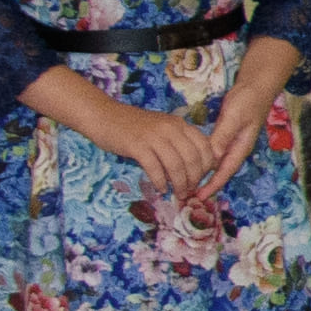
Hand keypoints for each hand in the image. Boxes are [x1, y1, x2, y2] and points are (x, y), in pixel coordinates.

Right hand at [74, 96, 217, 206]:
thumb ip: (178, 142)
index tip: (202, 178)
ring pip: (176, 165)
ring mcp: (154, 137)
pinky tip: (161, 189)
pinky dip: (161, 182)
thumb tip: (194, 168)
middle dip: (195, 179)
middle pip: (192, 158)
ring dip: (180, 184)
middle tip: (190, 191)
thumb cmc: (134, 126)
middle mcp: (170, 128)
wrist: (103, 116)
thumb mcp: (162, 129)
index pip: (205, 146)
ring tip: (178, 194)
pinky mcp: (137, 146)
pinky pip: (155, 168)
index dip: (207, 166)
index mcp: (179, 124)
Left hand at [190, 42, 300, 196]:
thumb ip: (223, 137)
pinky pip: (213, 151)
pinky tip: (193, 161)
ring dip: (204, 173)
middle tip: (187, 194)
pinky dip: (203, 159)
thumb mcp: (234, 117)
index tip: (198, 197)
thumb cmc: (249, 100)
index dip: (212, 185)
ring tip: (187, 182)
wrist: (257, 84)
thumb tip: (211, 158)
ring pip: (216, 162)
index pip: (225, 171)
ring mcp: (231, 141)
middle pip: (220, 171)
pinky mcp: (225, 133)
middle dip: (206, 183)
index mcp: (241, 147)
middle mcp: (236, 147)